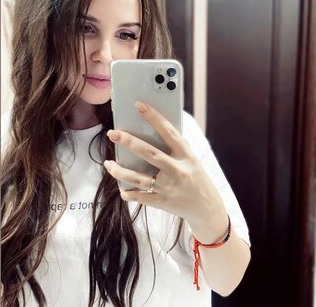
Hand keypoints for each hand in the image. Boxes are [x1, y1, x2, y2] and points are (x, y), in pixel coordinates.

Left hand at [104, 101, 227, 241]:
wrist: (207, 208)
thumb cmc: (196, 178)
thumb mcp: (191, 160)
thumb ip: (175, 148)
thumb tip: (151, 130)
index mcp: (186, 155)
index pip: (169, 132)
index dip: (154, 118)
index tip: (139, 105)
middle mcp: (177, 170)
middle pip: (150, 154)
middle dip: (130, 142)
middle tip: (113, 133)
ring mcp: (169, 187)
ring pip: (139, 178)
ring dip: (120, 171)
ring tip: (108, 164)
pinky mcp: (162, 202)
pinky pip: (140, 197)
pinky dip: (128, 193)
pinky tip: (121, 188)